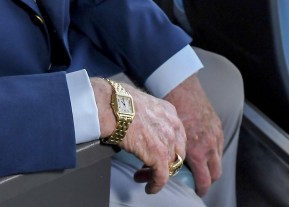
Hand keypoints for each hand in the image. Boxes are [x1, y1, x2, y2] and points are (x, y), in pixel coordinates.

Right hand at [91, 78, 185, 193]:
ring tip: (142, 176)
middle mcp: (173, 126)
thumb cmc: (118, 101)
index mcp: (169, 112)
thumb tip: (138, 120)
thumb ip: (148, 114)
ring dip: (155, 174)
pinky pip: (162, 177)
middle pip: (176, 152)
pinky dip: (155, 185)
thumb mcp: (141, 102)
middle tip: (150, 167)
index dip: (168, 147)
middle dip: (165, 162)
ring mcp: (168, 141)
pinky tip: (148, 187)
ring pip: (169, 166)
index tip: (157, 153)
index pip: (176, 135)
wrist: (112, 106)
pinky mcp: (159, 156)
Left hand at [164, 75, 223, 196]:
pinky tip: (201, 145)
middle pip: (216, 173)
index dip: (201, 189)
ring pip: (218, 159)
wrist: (181, 87)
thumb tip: (160, 166)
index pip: (205, 180)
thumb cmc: (170, 111)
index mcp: (198, 151)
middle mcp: (210, 145)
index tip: (196, 191)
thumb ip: (169, 153)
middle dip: (208, 180)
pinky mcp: (218, 125)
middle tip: (198, 180)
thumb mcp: (167, 136)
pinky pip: (218, 144)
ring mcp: (216, 135)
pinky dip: (212, 149)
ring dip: (211, 164)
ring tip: (199, 163)